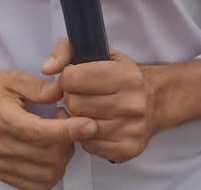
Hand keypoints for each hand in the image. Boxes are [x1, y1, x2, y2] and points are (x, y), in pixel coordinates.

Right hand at [0, 69, 97, 189]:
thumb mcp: (12, 79)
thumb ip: (40, 87)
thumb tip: (64, 91)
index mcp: (5, 120)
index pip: (41, 133)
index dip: (69, 130)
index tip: (89, 124)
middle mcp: (3, 147)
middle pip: (49, 158)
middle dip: (69, 141)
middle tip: (66, 119)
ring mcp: (3, 165)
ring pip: (46, 175)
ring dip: (62, 158)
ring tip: (57, 136)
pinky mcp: (3, 174)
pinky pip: (35, 186)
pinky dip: (50, 173)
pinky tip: (49, 152)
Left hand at [45, 39, 156, 163]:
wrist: (154, 100)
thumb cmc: (121, 74)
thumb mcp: (99, 51)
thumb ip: (67, 51)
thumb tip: (46, 69)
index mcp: (126, 75)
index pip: (73, 78)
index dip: (67, 77)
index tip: (74, 77)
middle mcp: (132, 103)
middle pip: (75, 104)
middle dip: (71, 98)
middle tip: (80, 94)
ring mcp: (131, 129)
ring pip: (80, 127)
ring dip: (77, 118)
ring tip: (86, 109)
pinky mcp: (127, 150)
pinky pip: (89, 146)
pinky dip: (86, 136)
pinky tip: (93, 124)